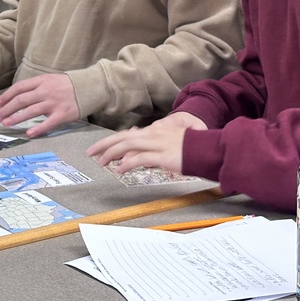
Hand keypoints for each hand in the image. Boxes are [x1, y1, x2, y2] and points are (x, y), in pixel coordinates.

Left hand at [0, 73, 78, 136]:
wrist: (89, 87)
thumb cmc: (67, 85)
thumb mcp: (50, 79)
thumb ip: (36, 86)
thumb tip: (18, 96)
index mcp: (42, 81)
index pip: (19, 88)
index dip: (6, 96)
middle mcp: (46, 91)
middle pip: (21, 100)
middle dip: (6, 109)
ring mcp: (54, 103)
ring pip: (30, 111)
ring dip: (16, 118)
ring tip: (6, 124)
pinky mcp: (63, 115)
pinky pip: (48, 123)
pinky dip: (38, 128)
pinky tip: (28, 133)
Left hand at [86, 112, 206, 174]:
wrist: (209, 148)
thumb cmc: (192, 149)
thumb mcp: (171, 144)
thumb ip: (155, 147)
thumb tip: (139, 157)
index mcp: (155, 131)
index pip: (128, 134)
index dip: (113, 141)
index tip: (101, 147)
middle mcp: (153, 134)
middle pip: (122, 137)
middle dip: (104, 144)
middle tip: (90, 152)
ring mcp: (157, 144)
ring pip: (127, 146)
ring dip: (111, 153)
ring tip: (101, 162)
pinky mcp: (162, 155)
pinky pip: (139, 159)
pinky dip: (126, 163)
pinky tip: (119, 170)